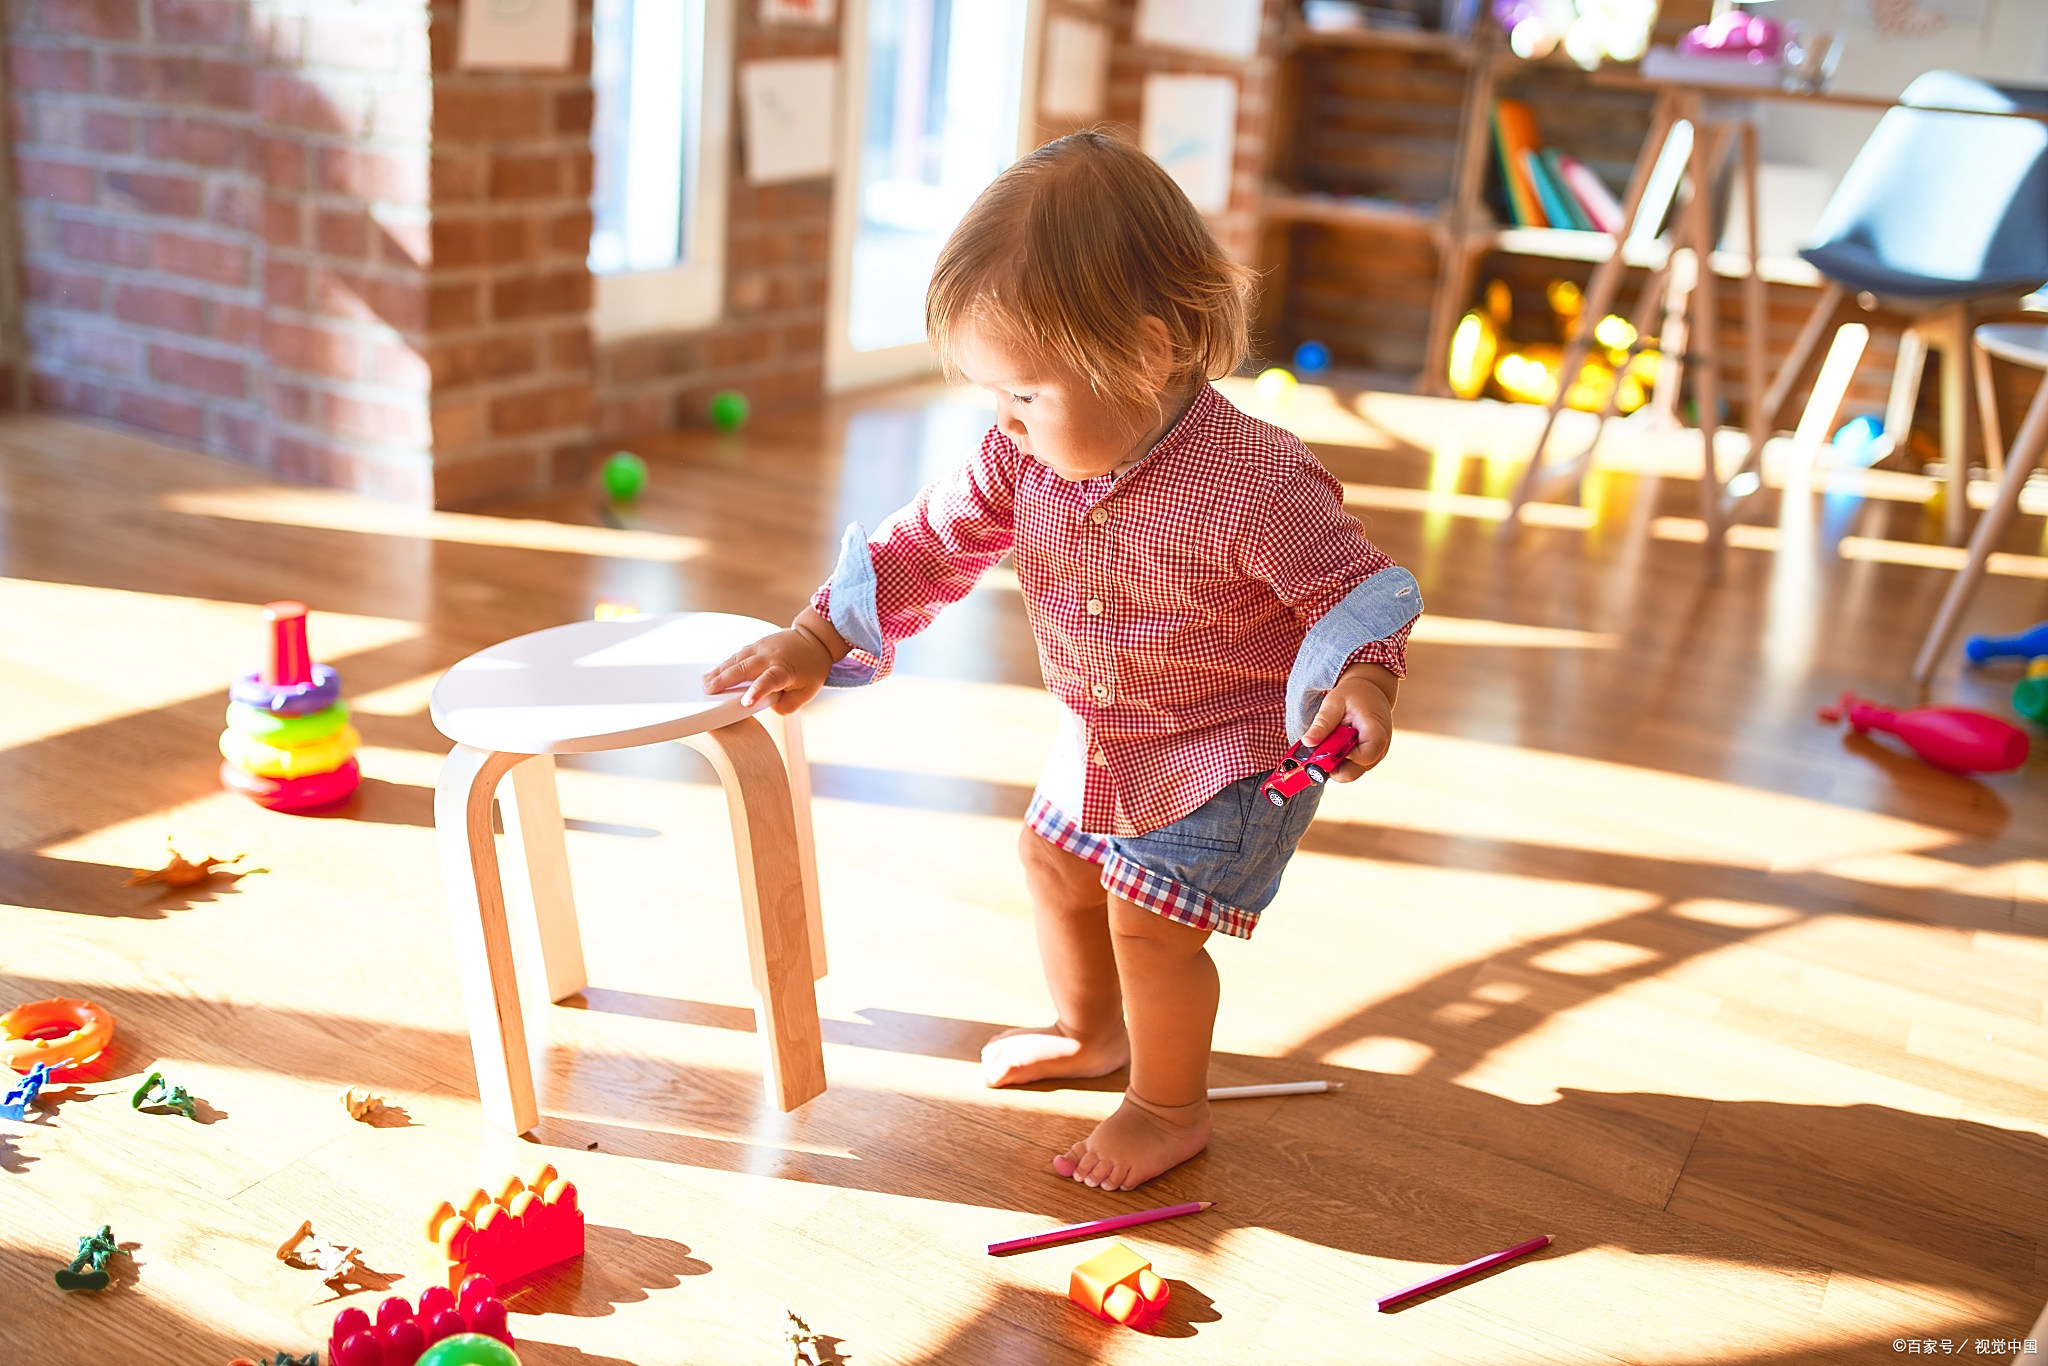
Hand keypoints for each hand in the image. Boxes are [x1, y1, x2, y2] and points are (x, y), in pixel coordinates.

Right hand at [701, 609, 844, 713]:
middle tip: (708, 690)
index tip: (745, 703)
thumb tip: (766, 707)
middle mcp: (771, 657)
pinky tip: (713, 672)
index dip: (756, 692)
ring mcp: (762, 648)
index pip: (769, 681)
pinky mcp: (756, 644)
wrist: (813, 639)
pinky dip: (724, 664)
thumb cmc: (811, 667)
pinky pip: (738, 655)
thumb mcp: (807, 692)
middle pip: (745, 668)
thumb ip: (787, 705)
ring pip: (737, 659)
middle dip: (725, 679)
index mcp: (785, 670)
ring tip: (705, 682)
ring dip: (720, 671)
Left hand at [1301, 663, 1397, 781]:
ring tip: (1330, 741)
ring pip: (1350, 773)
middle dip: (1332, 766)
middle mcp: (1380, 749)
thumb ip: (1323, 723)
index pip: (1363, 757)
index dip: (1341, 757)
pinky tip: (1334, 744)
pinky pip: (1351, 768)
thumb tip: (1307, 742)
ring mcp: (1376, 756)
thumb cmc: (1354, 694)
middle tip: (1319, 749)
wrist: (1371, 690)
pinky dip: (1338, 761)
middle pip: (1354, 772)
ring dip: (1334, 763)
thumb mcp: (1335, 702)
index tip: (1326, 747)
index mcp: (1376, 732)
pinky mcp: (1368, 758)